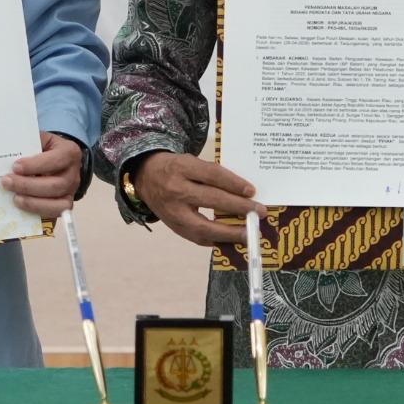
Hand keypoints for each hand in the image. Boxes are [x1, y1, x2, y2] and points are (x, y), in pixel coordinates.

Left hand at [3, 132, 83, 220]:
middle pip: (55, 185)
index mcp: (69, 152)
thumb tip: (7, 152)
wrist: (55, 159)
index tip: (15, 167)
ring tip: (14, 198)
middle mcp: (74, 173)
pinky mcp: (65, 204)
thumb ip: (27, 143)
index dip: (35, 165)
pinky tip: (23, 206)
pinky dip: (38, 212)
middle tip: (7, 182)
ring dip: (32, 202)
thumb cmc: (43, 148)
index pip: (56, 160)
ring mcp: (71, 191)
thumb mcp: (38, 139)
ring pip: (57, 203)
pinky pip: (55, 213)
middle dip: (28, 186)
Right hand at [131, 151, 261, 247]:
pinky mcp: (174, 227)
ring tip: (248, 234)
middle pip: (212, 199)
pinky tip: (232, 240)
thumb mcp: (190, 163)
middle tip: (258, 213)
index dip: (233, 183)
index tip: (252, 191)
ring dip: (230, 232)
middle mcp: (175, 189)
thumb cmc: (175, 169)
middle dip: (238, 207)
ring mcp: (173, 212)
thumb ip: (212, 175)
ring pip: (204, 226)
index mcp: (182, 167)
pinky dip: (217, 240)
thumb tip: (244, 193)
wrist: (145, 177)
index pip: (212, 174)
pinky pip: (197, 238)